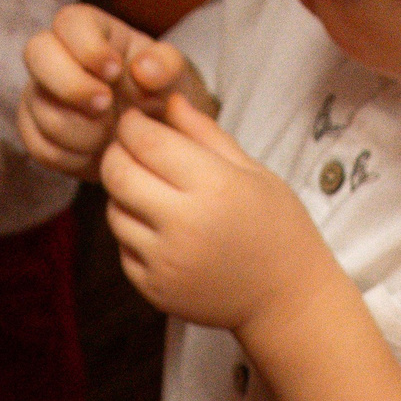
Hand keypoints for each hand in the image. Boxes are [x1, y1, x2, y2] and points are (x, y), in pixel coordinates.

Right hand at [19, 5, 201, 180]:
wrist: (152, 138)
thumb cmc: (160, 94)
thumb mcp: (175, 75)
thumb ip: (166, 64)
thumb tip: (143, 69)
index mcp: (88, 30)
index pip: (68, 23)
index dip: (88, 48)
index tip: (115, 71)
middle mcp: (55, 57)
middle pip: (36, 54)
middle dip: (71, 85)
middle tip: (107, 105)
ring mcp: (40, 94)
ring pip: (40, 108)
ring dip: (80, 129)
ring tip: (112, 134)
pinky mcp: (35, 131)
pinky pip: (40, 146)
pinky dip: (72, 156)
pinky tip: (98, 153)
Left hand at [103, 95, 331, 334]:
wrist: (287, 300)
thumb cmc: (277, 228)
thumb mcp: (253, 171)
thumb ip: (205, 134)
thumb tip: (168, 100)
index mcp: (213, 187)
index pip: (145, 141)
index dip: (132, 124)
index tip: (137, 121)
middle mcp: (184, 225)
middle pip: (117, 173)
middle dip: (117, 152)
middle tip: (131, 149)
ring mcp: (166, 262)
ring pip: (113, 211)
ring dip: (123, 194)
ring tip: (151, 191)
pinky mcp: (155, 289)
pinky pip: (122, 248)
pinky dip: (132, 232)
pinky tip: (160, 229)